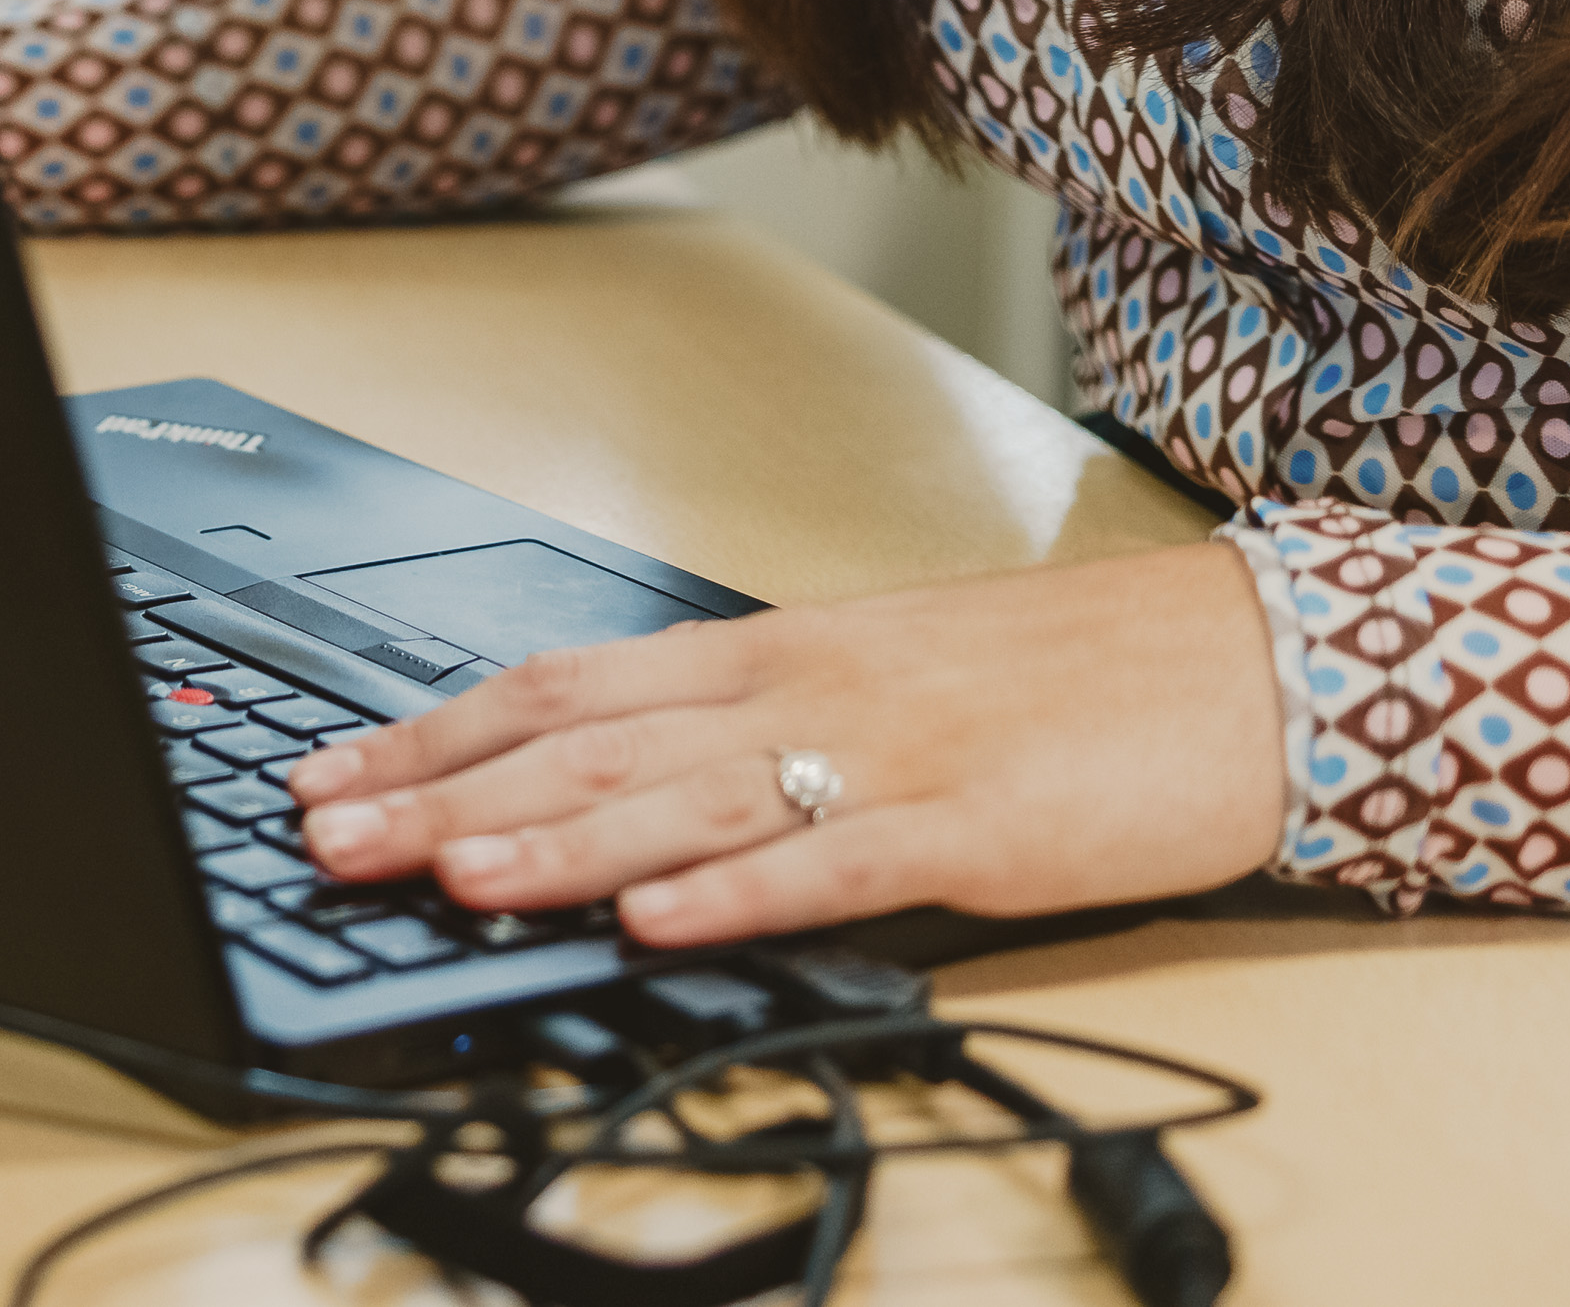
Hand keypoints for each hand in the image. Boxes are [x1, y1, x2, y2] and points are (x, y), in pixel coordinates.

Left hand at [282, 540, 1286, 946]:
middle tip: (329, 835)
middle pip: (593, 740)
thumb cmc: (1060, 680)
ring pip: (687, 801)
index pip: (567, 683)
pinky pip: (834, 865)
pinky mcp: (973, 831)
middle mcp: (805, 689)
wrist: (1239, 665)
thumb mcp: (878, 683)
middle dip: (446, 793)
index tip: (334, 770)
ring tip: (449, 873)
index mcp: (775, 650)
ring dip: (558, 841)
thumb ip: (756, 733)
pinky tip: (658, 919)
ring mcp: (886, 757)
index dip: (440, 730)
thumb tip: (624, 794)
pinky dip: (738, 893)